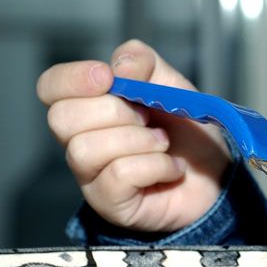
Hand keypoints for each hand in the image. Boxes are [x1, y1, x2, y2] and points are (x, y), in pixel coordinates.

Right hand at [37, 39, 230, 231]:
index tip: (108, 77)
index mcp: (88, 105)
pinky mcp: (110, 203)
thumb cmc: (185, 129)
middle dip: (114, 111)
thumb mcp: (170, 83)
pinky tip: (171, 167)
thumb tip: (119, 68)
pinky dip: (156, 165)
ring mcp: (90, 176)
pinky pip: (118, 175)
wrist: (216, 172)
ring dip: (138, 140)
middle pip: (62, 118)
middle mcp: (79, 140)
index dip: (72, 78)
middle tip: (147, 117)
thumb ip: (143, 62)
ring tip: (163, 143)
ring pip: (84, 149)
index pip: (50, 86)